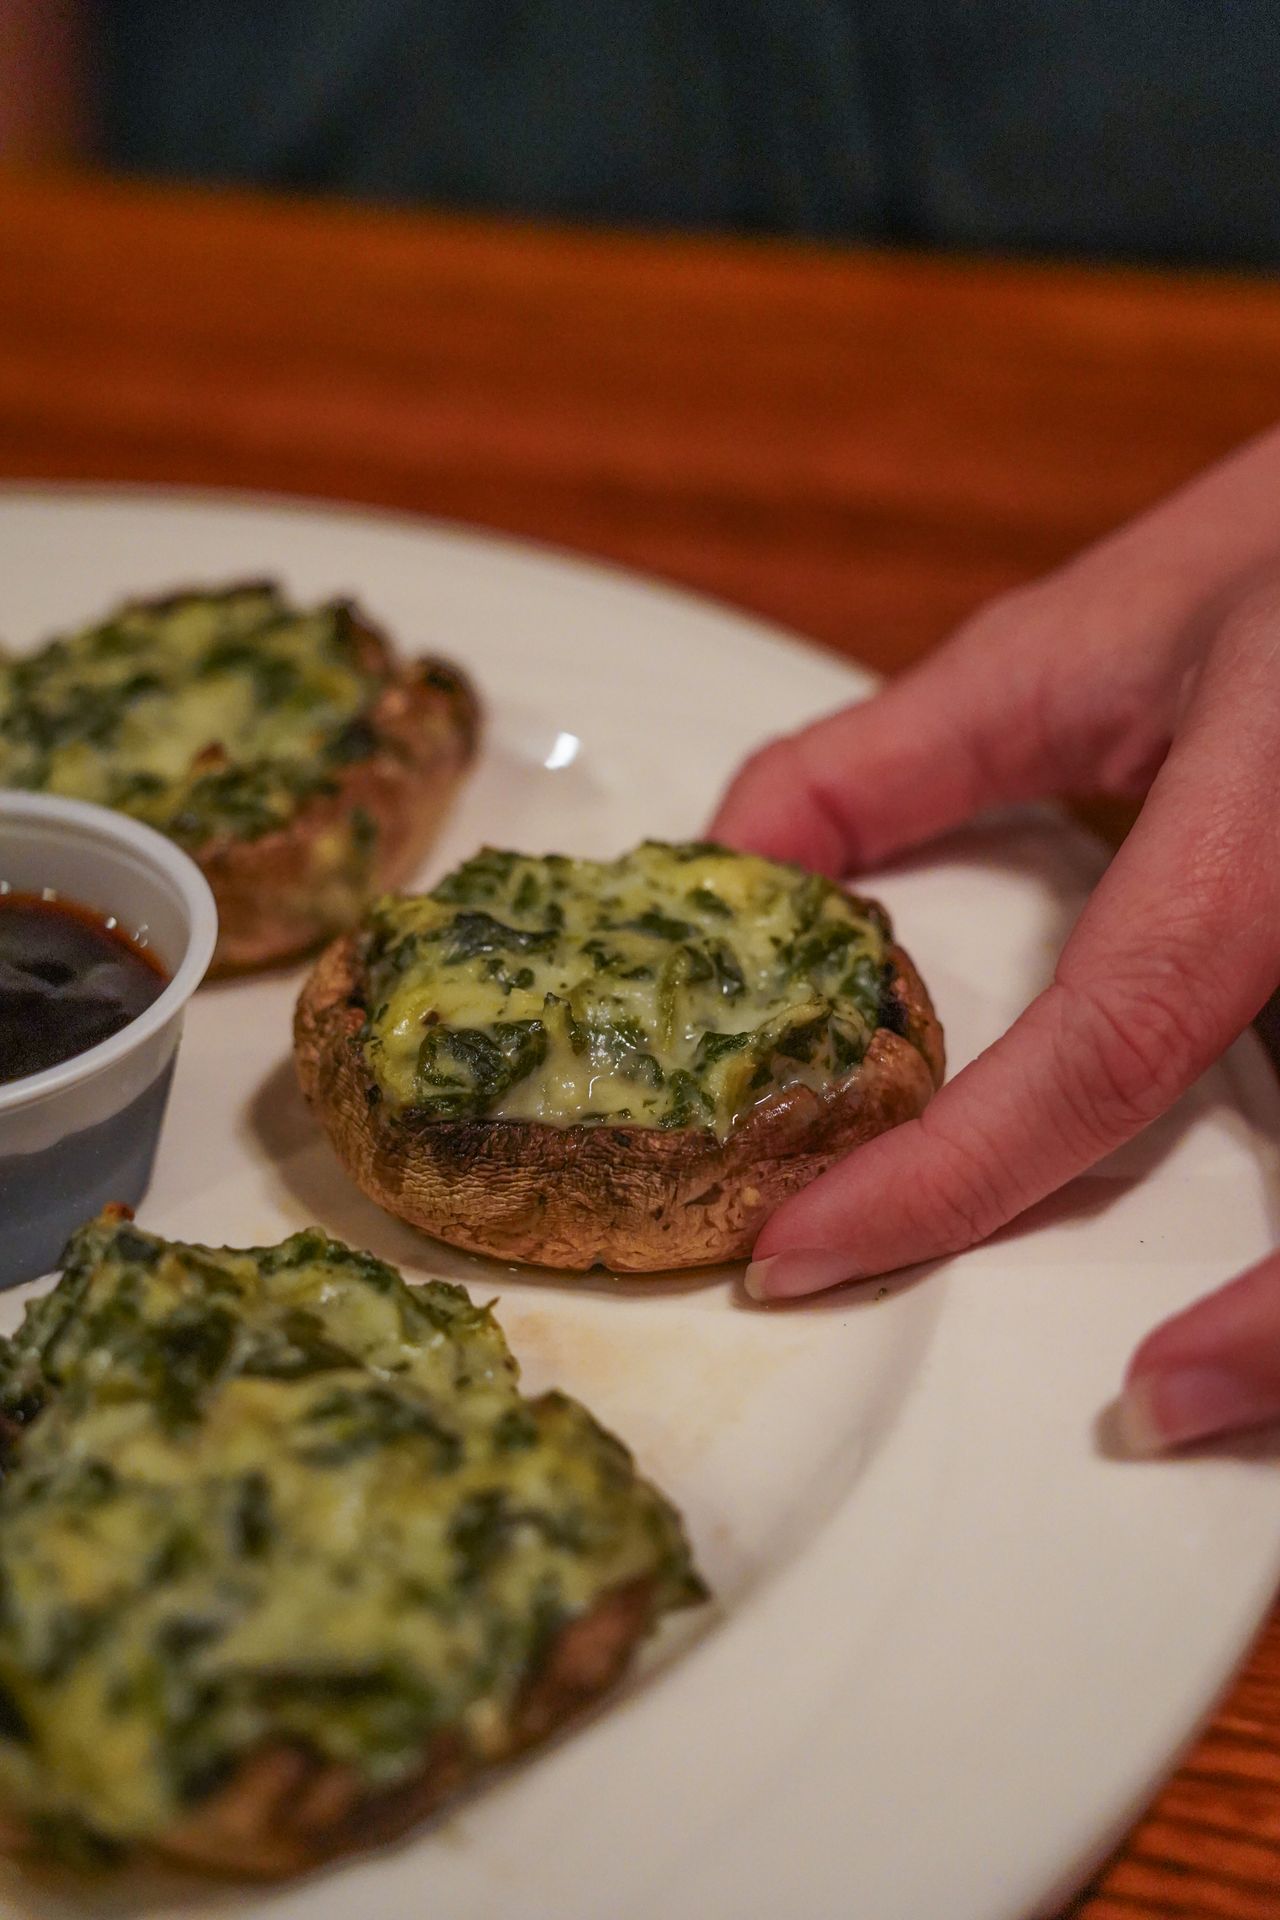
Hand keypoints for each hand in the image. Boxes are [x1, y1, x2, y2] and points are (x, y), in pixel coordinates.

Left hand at [709, 428, 1279, 1449]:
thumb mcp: (1093, 630)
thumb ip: (901, 756)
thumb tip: (732, 865)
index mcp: (1269, 812)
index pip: (1117, 1033)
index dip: (956, 1169)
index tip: (810, 1250)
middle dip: (1262, 1331)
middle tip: (1135, 1406)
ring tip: (1208, 1396)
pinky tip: (1272, 1315)